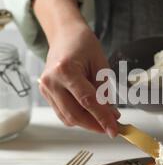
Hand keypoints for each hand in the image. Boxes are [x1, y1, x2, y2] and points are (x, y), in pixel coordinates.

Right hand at [39, 22, 119, 136]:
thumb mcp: (100, 64)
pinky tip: (90, 113)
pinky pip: (63, 113)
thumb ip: (104, 91)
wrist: (65, 34)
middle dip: (95, 124)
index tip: (114, 130)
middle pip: (75, 114)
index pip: (88, 101)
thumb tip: (111, 115)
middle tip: (112, 126)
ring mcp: (45, 88)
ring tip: (103, 118)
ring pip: (68, 118)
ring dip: (87, 123)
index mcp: (66, 70)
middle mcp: (51, 81)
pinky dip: (78, 117)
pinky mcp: (45, 93)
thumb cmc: (83, 44)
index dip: (102, 118)